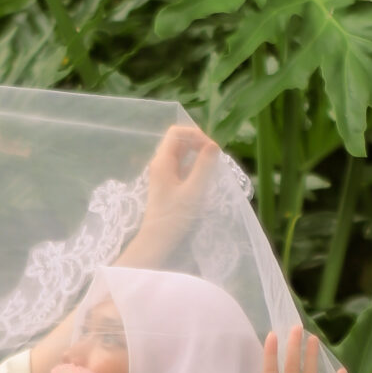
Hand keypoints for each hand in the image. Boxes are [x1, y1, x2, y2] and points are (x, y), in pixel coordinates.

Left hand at [124, 123, 221, 265]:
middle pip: (179, 141)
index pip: (177, 132)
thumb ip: (204, 166)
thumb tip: (214, 145)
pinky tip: (204, 176)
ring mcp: (163, 173)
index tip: (211, 149)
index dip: (196, 134)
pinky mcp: (167, 183)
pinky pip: (181, 165)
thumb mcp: (193, 191)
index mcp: (162, 161)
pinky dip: (194, 165)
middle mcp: (160, 163)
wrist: (157, 240)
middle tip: (214, 157)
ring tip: (211, 166)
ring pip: (181, 153)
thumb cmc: (174, 217)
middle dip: (198, 143)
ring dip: (197, 154)